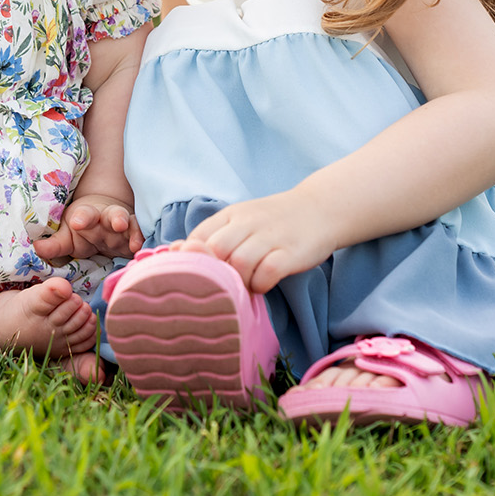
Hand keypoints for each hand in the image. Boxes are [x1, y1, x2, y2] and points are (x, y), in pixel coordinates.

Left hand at [31, 193, 144, 263]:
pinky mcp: (134, 236)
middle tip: (116, 223)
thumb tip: (36, 249)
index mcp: (88, 216)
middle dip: (115, 218)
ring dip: (132, 230)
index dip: (82, 217)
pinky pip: (141, 236)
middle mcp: (107, 219)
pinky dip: (142, 241)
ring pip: (130, 224)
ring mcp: (123, 226)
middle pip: (112, 214)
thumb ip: (54, 244)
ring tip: (134, 241)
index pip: (85, 214)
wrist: (104, 219)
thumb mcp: (67, 237)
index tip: (78, 222)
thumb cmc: (82, 229)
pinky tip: (140, 249)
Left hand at [184, 190, 339, 293]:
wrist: (320, 208)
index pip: (198, 236)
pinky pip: (267, 273)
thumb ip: (213, 237)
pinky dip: (261, 284)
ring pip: (239, 263)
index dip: (192, 259)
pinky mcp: (291, 252)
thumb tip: (174, 254)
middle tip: (220, 286)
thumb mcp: (241, 221)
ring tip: (245, 284)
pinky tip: (263, 284)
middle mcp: (248, 222)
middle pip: (215, 250)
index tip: (193, 275)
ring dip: (238, 281)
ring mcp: (270, 236)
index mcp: (231, 215)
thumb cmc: (273, 222)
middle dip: (212, 273)